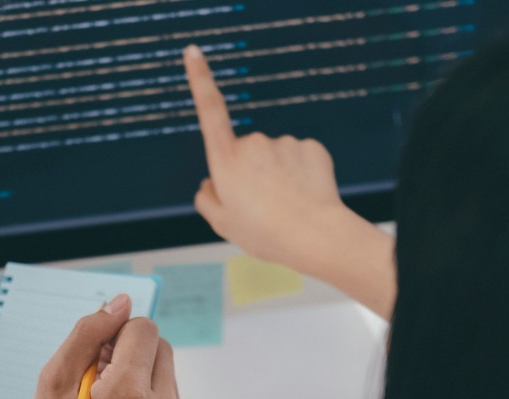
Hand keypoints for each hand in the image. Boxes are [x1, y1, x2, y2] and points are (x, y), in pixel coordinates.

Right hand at [12, 294, 185, 398]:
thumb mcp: (51, 386)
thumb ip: (86, 334)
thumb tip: (120, 303)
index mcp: (130, 393)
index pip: (141, 327)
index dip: (112, 336)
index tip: (90, 363)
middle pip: (159, 345)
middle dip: (128, 352)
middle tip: (92, 382)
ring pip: (164, 369)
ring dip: (136, 373)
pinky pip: (165, 396)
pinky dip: (142, 397)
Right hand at [183, 45, 397, 318]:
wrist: (314, 235)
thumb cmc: (265, 233)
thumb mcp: (222, 224)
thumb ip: (207, 199)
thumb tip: (209, 183)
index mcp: (225, 160)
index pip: (209, 110)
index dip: (200, 79)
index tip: (193, 53)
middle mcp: (252, 143)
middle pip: (245, 153)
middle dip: (249, 172)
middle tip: (260, 206)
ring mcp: (283, 142)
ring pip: (274, 157)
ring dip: (276, 175)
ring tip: (285, 206)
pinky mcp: (310, 147)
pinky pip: (299, 158)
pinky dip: (299, 174)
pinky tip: (303, 195)